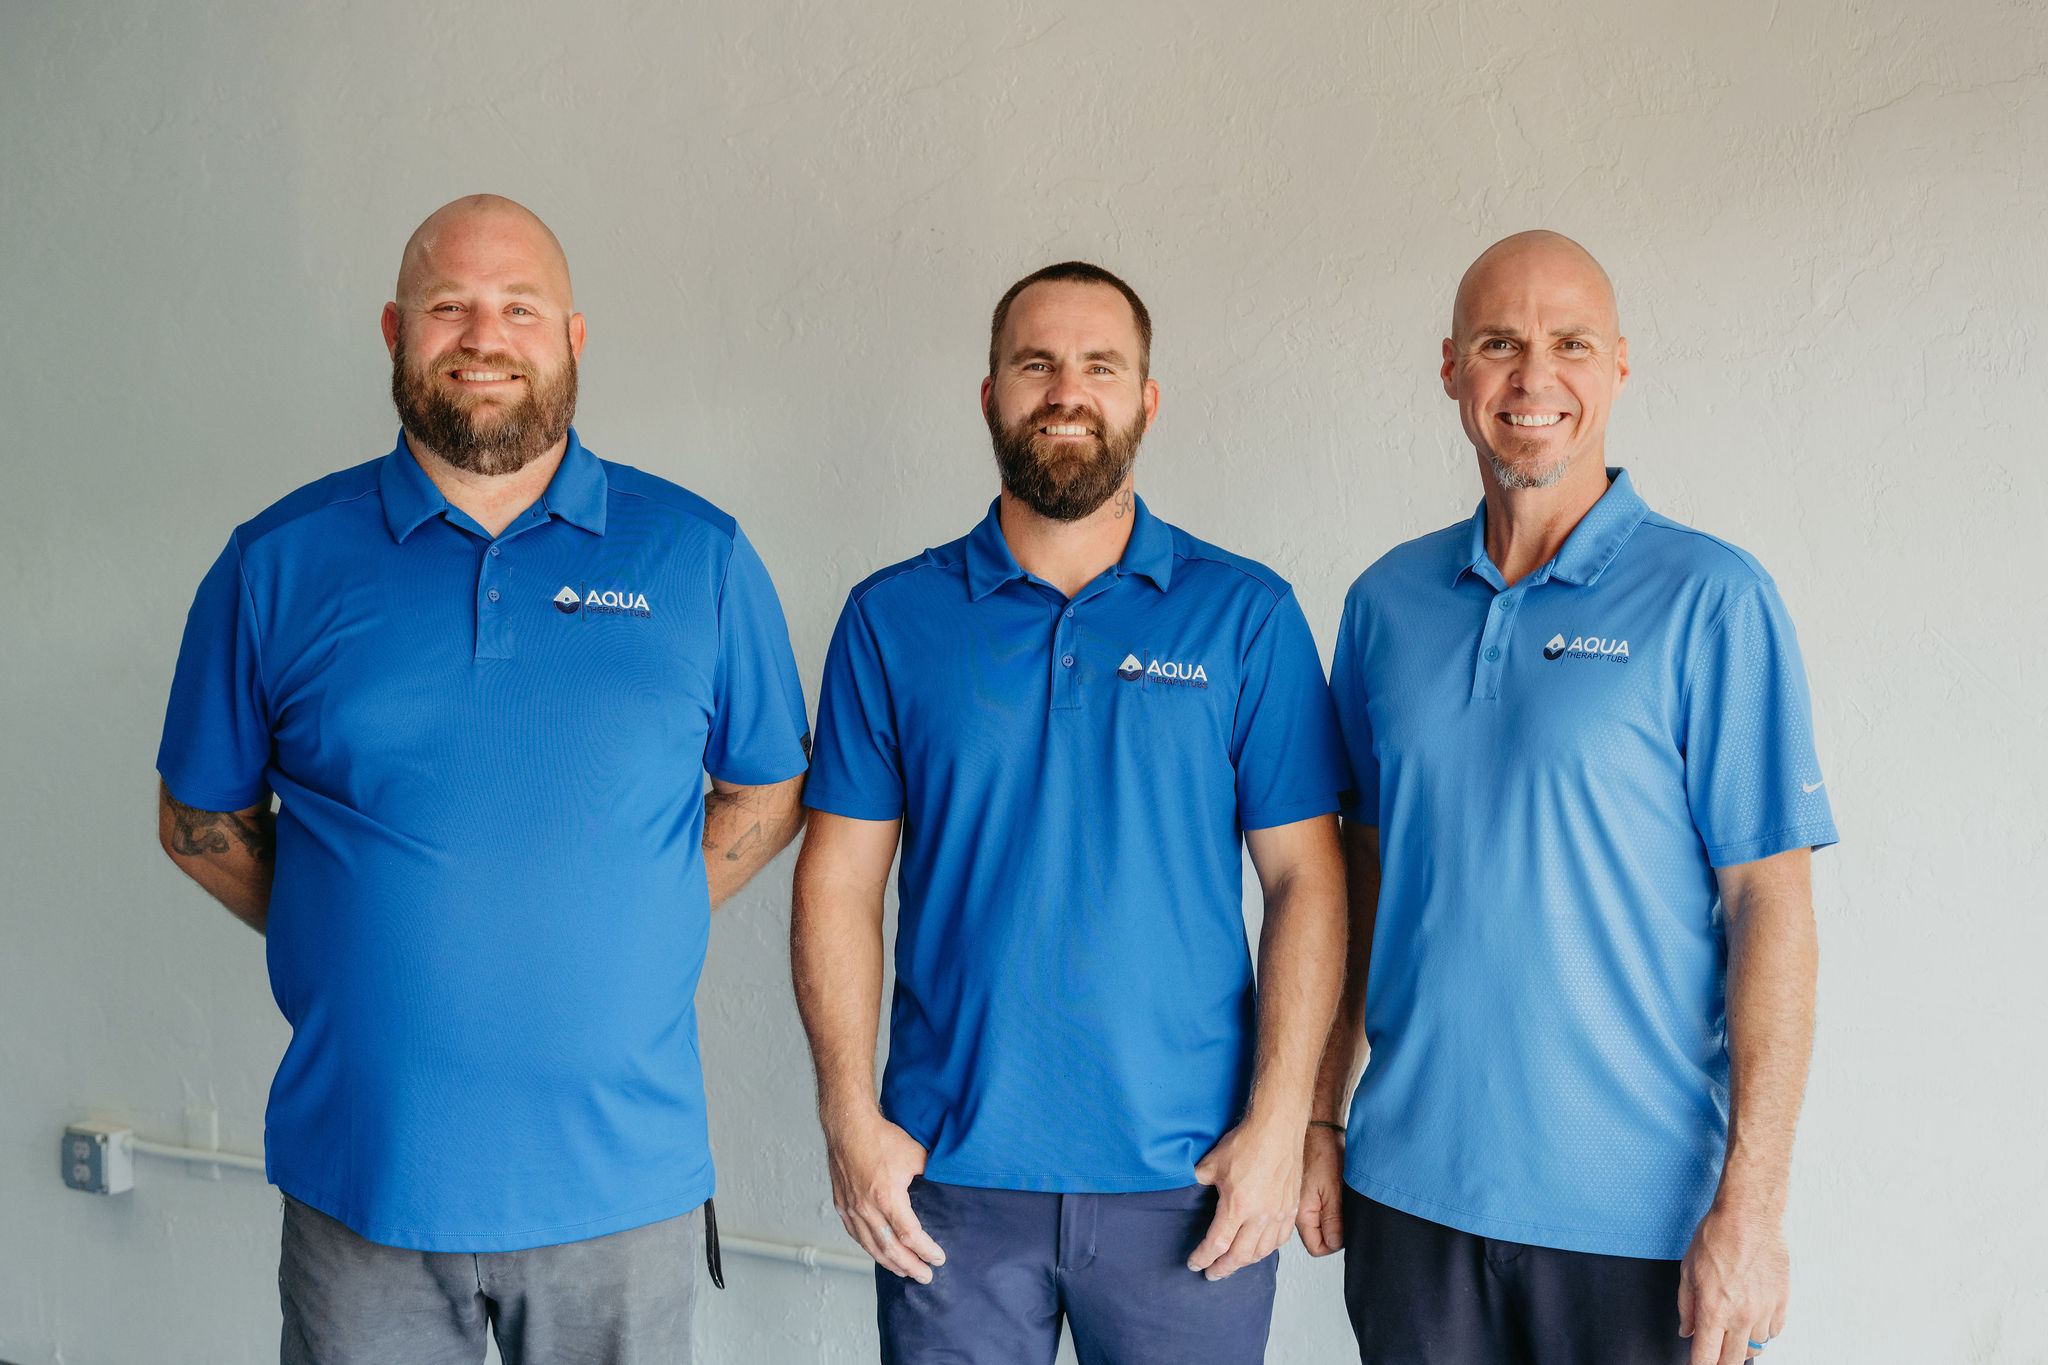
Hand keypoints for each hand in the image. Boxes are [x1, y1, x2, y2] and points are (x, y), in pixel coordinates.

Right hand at [824, 1109, 945, 1282]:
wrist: (848, 1125)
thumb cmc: (880, 1137)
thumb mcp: (915, 1154)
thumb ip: (931, 1175)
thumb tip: (947, 1185)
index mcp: (887, 1197)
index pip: (910, 1235)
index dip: (926, 1250)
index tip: (938, 1258)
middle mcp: (866, 1208)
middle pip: (891, 1249)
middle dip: (910, 1266)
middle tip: (925, 1276)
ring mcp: (851, 1208)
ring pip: (872, 1246)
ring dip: (890, 1262)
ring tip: (905, 1271)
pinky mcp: (842, 1205)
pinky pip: (857, 1235)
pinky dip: (870, 1248)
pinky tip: (880, 1253)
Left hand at [1189, 1113, 1302, 1279]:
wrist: (1277, 1128)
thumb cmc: (1247, 1142)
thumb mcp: (1211, 1163)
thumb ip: (1197, 1182)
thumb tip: (1187, 1190)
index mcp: (1237, 1206)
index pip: (1216, 1245)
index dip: (1202, 1258)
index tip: (1194, 1263)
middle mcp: (1260, 1216)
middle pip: (1239, 1256)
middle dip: (1222, 1268)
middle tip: (1211, 1274)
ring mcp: (1278, 1214)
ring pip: (1261, 1252)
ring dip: (1244, 1262)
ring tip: (1232, 1264)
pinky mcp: (1291, 1209)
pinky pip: (1280, 1240)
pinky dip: (1266, 1250)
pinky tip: (1258, 1249)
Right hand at [1296, 1124, 1345, 1255]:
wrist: (1316, 1125)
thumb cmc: (1322, 1150)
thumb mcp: (1332, 1189)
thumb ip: (1333, 1220)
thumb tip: (1336, 1244)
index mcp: (1301, 1214)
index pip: (1317, 1248)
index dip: (1334, 1243)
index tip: (1345, 1228)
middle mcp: (1295, 1212)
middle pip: (1316, 1238)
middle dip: (1333, 1232)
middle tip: (1344, 1212)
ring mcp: (1299, 1202)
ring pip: (1317, 1224)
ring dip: (1331, 1218)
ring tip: (1339, 1199)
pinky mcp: (1304, 1192)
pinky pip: (1316, 1210)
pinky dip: (1328, 1205)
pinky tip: (1334, 1191)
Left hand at [1678, 1204, 1789, 1363]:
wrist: (1749, 1217)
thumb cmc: (1716, 1236)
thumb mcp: (1687, 1270)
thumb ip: (1686, 1306)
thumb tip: (1686, 1330)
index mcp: (1714, 1310)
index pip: (1706, 1358)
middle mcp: (1741, 1316)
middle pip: (1733, 1361)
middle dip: (1721, 1363)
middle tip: (1714, 1355)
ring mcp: (1764, 1311)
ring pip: (1756, 1348)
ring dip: (1742, 1344)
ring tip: (1733, 1328)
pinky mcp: (1782, 1302)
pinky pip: (1774, 1332)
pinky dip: (1762, 1331)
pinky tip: (1753, 1317)